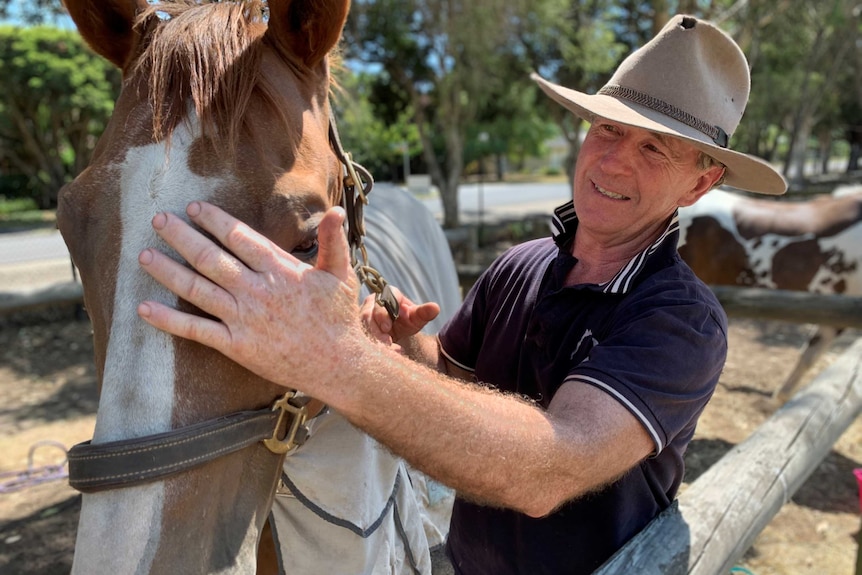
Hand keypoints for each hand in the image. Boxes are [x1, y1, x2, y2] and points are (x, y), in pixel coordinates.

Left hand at [136, 201, 360, 391]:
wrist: (338, 364)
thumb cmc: (339, 318)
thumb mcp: (341, 274)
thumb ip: (333, 241)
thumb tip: (334, 209)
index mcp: (279, 270)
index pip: (239, 237)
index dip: (214, 220)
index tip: (193, 207)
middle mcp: (256, 291)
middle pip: (210, 257)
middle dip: (181, 236)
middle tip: (157, 220)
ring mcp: (243, 319)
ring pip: (197, 289)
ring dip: (167, 271)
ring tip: (143, 255)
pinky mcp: (236, 345)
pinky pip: (196, 330)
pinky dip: (168, 319)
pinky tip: (144, 308)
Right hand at [359, 286, 439, 345]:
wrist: (396, 333)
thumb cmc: (406, 321)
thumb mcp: (416, 318)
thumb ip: (424, 313)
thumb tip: (436, 308)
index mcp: (388, 294)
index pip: (384, 298)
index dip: (384, 313)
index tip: (388, 328)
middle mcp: (372, 302)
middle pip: (369, 313)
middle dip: (377, 329)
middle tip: (387, 343)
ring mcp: (362, 313)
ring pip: (363, 326)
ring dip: (374, 338)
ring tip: (386, 349)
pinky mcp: (357, 326)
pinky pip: (359, 335)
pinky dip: (370, 344)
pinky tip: (379, 353)